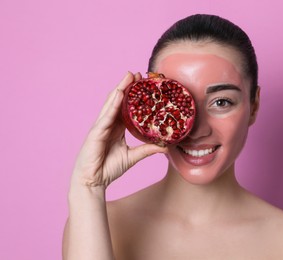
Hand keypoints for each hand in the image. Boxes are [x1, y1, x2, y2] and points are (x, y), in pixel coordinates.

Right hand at [71, 72, 166, 187]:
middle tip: (138, 73)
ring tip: (129, 76)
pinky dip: (113, 104)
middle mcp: (108, 124)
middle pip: (118, 101)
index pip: (126, 107)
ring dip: (120, 89)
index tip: (144, 83)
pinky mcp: (96, 132)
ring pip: (111, 104)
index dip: (134, 95)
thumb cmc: (109, 168)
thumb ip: (147, 150)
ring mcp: (101, 126)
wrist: (93, 182)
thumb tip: (166, 146)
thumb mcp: (133, 157)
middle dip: (127, 86)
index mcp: (116, 128)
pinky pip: (106, 116)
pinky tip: (119, 94)